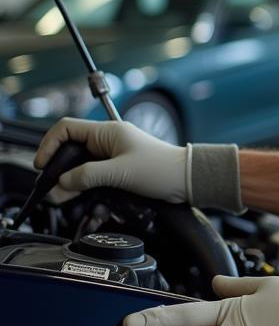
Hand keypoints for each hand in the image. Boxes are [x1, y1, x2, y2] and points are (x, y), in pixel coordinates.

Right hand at [34, 118, 186, 201]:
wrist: (188, 180)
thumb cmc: (162, 169)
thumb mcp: (120, 172)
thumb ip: (87, 176)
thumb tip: (63, 182)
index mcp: (107, 132)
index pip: (66, 129)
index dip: (49, 145)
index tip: (42, 164)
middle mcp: (108, 141)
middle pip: (71, 150)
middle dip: (58, 169)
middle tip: (51, 188)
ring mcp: (113, 155)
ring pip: (81, 165)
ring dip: (69, 180)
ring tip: (60, 197)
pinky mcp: (119, 170)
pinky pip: (94, 176)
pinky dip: (83, 185)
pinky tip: (77, 196)